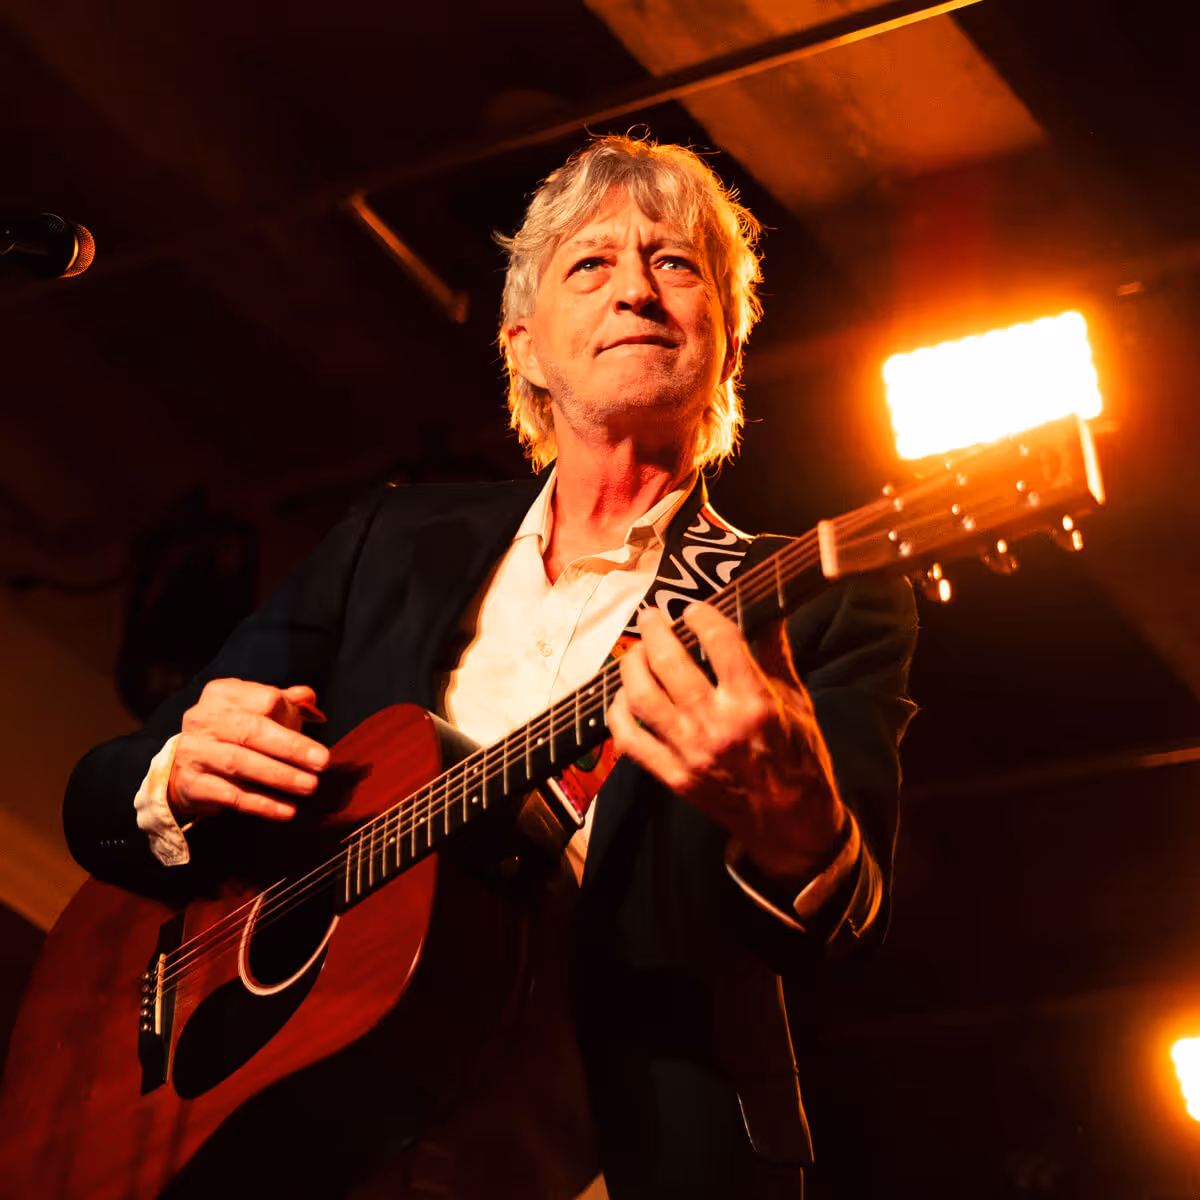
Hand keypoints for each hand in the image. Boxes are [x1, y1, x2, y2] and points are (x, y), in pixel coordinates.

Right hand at [168, 680, 329, 822]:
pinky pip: (231, 795)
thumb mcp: (255, 711)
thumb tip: (308, 696)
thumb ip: (284, 702)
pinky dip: (262, 803)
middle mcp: (203, 719)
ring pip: (239, 762)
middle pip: (251, 730)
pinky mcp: (192, 784)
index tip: (311, 732)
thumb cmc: (231, 735)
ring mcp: (194, 752)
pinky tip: (287, 810)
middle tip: (323, 763)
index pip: (264, 699)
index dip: (291, 716)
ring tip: (309, 786)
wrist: (185, 768)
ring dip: (279, 776)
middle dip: (291, 747)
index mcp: (223, 694)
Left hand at [607, 603, 846, 883]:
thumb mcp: (798, 702)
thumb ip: (775, 655)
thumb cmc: (800, 760)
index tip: (694, 610)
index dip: (702, 616)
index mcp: (755, 703)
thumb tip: (767, 611)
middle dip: (655, 631)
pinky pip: (630, 742)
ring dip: (631, 666)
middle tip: (652, 617)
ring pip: (642, 698)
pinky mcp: (674, 777)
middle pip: (669, 663)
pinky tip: (623, 699)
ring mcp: (691, 753)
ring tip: (636, 652)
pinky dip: (618, 716)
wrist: (793, 826)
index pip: (720, 641)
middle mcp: (718, 725)